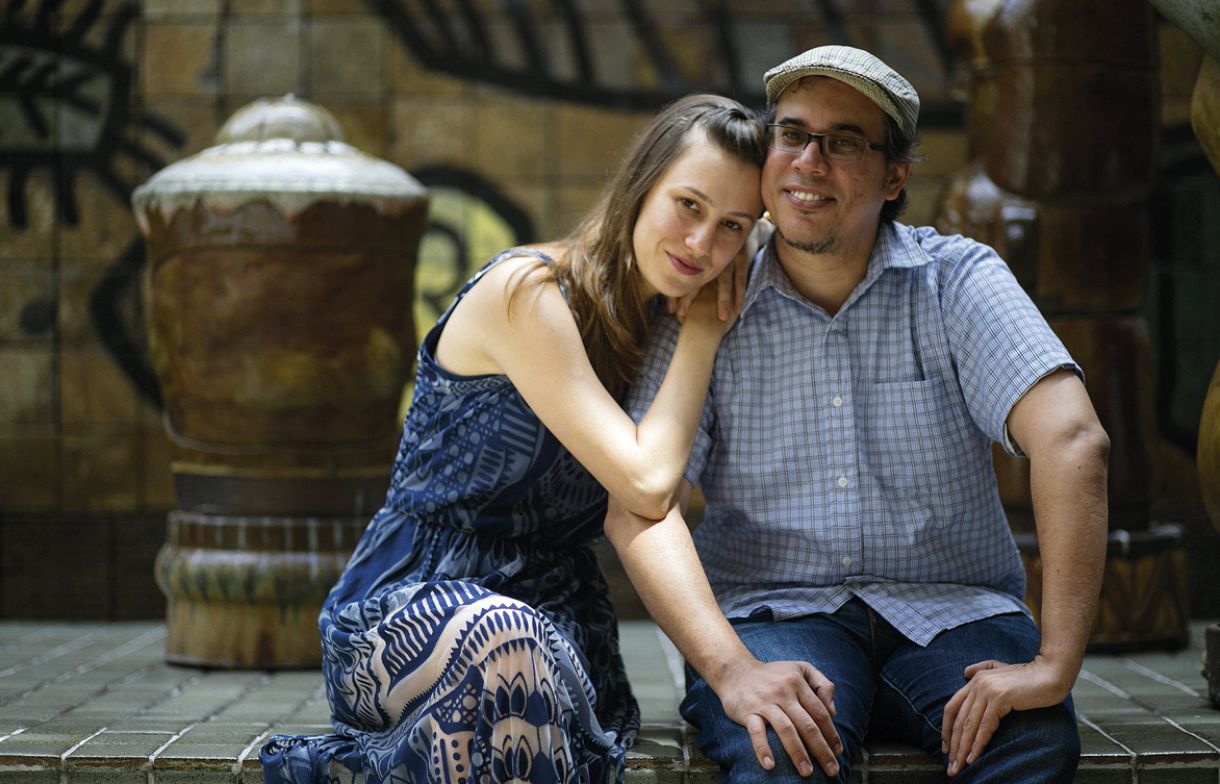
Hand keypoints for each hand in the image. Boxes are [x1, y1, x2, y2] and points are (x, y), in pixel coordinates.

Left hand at [667, 226, 756, 320]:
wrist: (735, 222)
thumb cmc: (714, 241)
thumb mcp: (699, 251)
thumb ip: (684, 268)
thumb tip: (669, 298)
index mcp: (698, 254)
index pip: (684, 275)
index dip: (677, 293)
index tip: (670, 310)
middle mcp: (710, 255)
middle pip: (699, 279)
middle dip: (689, 297)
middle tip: (681, 315)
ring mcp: (726, 255)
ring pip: (724, 280)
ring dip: (723, 300)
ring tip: (722, 318)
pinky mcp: (741, 255)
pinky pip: (741, 277)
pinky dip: (739, 293)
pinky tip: (737, 309)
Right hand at [713, 658, 842, 777]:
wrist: (735, 672)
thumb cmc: (773, 675)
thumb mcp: (801, 668)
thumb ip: (822, 684)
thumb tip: (833, 711)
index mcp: (798, 682)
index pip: (820, 712)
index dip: (831, 733)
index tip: (839, 752)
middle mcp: (783, 692)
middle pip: (807, 724)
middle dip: (821, 749)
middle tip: (832, 770)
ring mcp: (765, 702)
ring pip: (786, 729)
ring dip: (798, 753)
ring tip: (807, 772)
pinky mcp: (748, 711)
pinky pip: (756, 732)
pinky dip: (763, 749)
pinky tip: (770, 765)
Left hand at [941, 656, 1073, 776]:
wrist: (1050, 673)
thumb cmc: (1029, 676)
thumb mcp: (1001, 669)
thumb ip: (983, 669)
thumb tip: (965, 672)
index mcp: (975, 680)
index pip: (952, 707)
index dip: (946, 728)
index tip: (946, 747)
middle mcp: (977, 684)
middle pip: (958, 720)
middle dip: (953, 745)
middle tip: (950, 765)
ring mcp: (986, 690)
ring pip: (969, 725)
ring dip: (962, 749)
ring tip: (958, 766)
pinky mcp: (999, 698)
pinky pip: (985, 726)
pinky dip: (977, 744)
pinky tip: (973, 758)